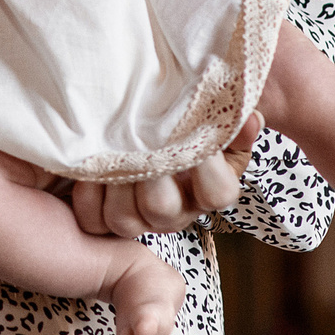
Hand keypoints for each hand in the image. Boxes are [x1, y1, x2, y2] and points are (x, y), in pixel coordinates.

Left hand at [69, 113, 261, 236]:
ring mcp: (139, 217)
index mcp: (208, 187)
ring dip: (114, 182)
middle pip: (163, 209)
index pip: (219, 193)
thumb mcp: (208, 115)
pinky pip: (92, 220)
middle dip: (149, 176)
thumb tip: (250, 118)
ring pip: (125, 219)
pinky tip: (85, 166)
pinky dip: (86, 194)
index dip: (207, 170)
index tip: (193, 140)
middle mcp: (175, 209)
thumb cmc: (179, 120)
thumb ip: (229, 117)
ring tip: (108, 149)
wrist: (137, 123)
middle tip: (140, 144)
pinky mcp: (103, 218)